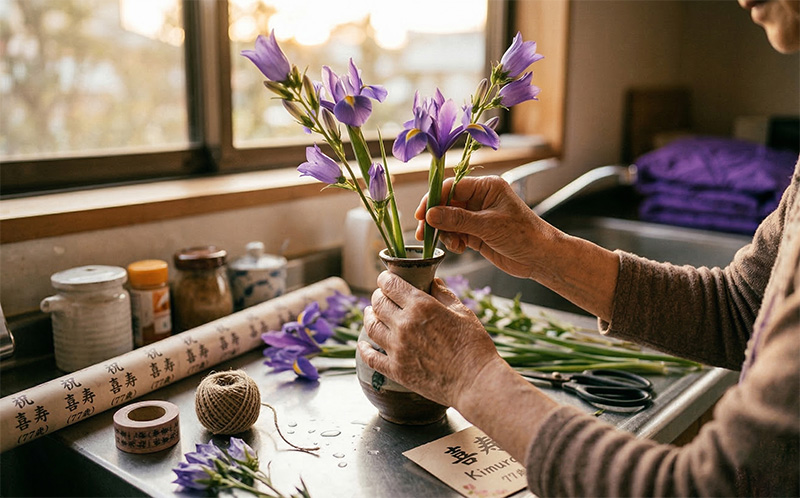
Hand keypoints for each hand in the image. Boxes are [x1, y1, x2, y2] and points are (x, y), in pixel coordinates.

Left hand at [357, 271, 503, 408]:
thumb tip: (433, 281)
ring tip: (371, 313)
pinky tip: (363, 344)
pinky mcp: (396, 370)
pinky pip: (370, 357)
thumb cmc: (474, 347)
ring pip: (371, 326)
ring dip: (369, 316)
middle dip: (378, 295)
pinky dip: (364, 348)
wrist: (475, 382)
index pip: (391, 284)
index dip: (385, 278)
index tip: (386, 278)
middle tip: (381, 295)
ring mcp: (397, 348)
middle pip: (378, 302)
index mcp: (421, 306)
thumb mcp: (463, 313)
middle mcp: (404, 324)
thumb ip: (444, 295)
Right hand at [415, 175, 555, 278]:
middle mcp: (480, 198)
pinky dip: (452, 241)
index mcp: (486, 187)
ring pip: (448, 220)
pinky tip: (459, 248)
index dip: (434, 199)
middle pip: (446, 203)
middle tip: (424, 233)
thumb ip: (457, 220)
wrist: (540, 257)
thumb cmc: (523, 235)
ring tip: (452, 245)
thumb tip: (430, 215)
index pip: (452, 187)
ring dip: (444, 233)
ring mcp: (477, 216)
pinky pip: (455, 233)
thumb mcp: (488, 226)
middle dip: (435, 219)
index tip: (422, 215)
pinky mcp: (476, 233)